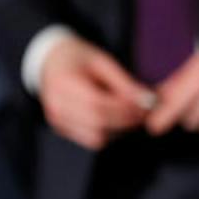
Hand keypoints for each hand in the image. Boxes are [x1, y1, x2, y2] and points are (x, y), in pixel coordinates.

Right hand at [39, 36, 151, 151]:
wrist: (50, 62)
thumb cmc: (78, 58)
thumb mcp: (103, 62)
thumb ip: (124, 83)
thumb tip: (148, 101)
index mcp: (63, 83)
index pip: (97, 104)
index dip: (124, 109)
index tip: (145, 105)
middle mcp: (56, 106)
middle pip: (97, 124)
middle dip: (125, 121)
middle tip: (143, 112)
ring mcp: (57, 120)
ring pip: (96, 138)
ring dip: (118, 130)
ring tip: (130, 114)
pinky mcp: (61, 129)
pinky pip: (90, 139)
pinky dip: (108, 132)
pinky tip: (115, 119)